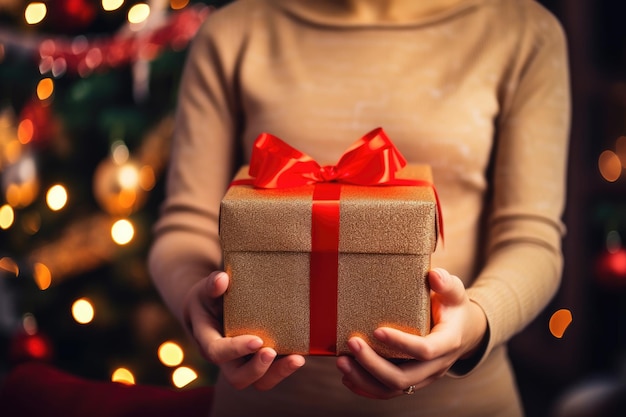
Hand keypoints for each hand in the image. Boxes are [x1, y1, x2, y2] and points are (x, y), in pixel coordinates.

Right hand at [183, 271, 304, 389]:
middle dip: (257, 369)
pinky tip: (301, 354)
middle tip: (273, 351)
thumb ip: (212, 285)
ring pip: (258, 381)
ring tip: (297, 359)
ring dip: (278, 373)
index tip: (257, 340)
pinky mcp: (258, 361)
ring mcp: (243, 363)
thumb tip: (223, 279)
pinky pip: (272, 372)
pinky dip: (286, 366)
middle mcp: (225, 359)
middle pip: (237, 378)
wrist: (210, 310)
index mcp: (208, 341)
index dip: (236, 350)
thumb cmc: (209, 299)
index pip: (217, 352)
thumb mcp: (206, 290)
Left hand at [336, 267, 486, 398]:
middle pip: (404, 377)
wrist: (464, 331)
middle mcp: (436, 366)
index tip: (376, 330)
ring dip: (365, 379)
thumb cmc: (453, 307)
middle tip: (352, 343)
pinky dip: (366, 388)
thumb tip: (434, 275)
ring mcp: (424, 377)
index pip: (425, 350)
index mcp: (448, 343)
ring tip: (341, 362)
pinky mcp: (413, 381)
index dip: (401, 343)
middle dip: (373, 364)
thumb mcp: (455, 292)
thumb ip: (446, 283)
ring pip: (394, 389)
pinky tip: (347, 377)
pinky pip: (389, 392)